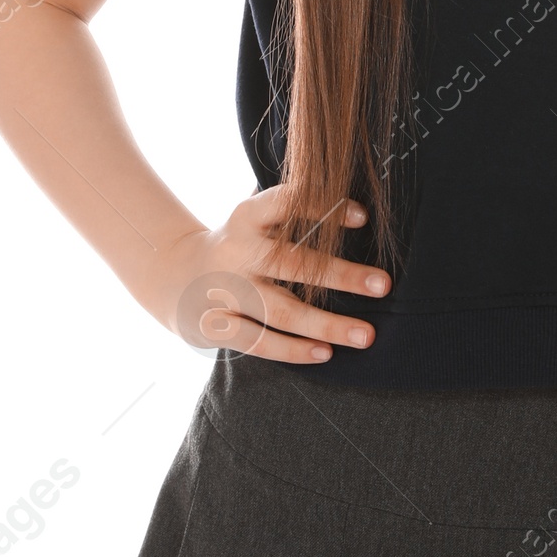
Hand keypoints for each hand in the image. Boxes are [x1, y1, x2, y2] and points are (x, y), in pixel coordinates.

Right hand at [145, 186, 389, 363]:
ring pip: (281, 311)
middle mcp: (235, 252)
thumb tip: (359, 214)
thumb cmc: (236, 247)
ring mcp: (224, 291)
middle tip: (383, 285)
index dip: (323, 207)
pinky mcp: (214, 325)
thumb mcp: (254, 222)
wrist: (172, 276)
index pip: (285, 203)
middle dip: (342, 276)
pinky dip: (293, 350)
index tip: (363, 216)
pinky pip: (259, 342)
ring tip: (366, 335)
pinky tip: (325, 353)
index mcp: (246, 217)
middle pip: (294, 264)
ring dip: (327, 324)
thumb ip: (292, 217)